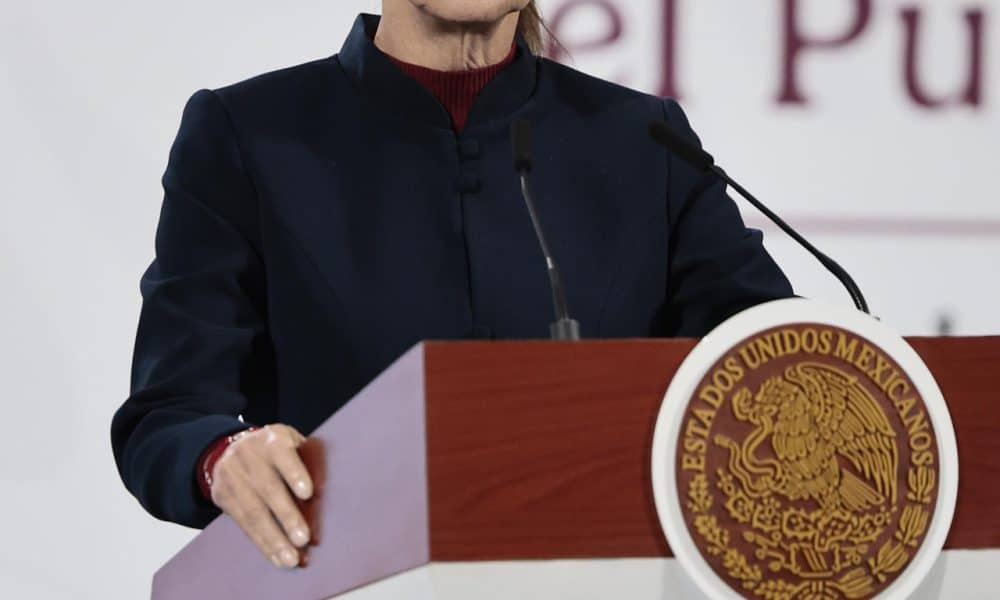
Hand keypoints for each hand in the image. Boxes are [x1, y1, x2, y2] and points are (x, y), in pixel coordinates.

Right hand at [209, 424, 313, 567]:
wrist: (231, 448)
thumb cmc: (276, 450)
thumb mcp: (291, 445)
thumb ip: (307, 462)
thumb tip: (324, 497)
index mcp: (272, 439)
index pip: (283, 454)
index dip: (295, 473)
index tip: (309, 493)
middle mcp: (248, 454)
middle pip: (267, 488)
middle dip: (286, 516)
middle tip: (303, 539)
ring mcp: (231, 475)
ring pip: (253, 512)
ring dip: (273, 539)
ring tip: (290, 559)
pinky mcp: (222, 495)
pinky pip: (243, 523)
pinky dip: (262, 543)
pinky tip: (276, 557)